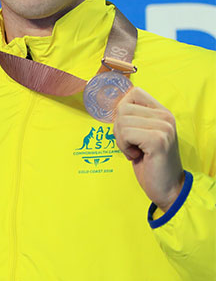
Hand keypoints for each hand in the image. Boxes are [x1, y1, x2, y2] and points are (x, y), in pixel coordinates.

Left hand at [113, 87, 183, 212]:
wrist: (168, 188)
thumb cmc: (150, 163)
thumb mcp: (142, 135)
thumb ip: (133, 118)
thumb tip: (112, 104)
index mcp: (162, 112)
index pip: (134, 93)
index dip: (122, 110)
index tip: (128, 129)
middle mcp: (166, 116)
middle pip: (123, 108)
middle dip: (119, 129)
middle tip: (131, 145)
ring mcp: (163, 127)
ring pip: (121, 121)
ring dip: (121, 140)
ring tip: (135, 151)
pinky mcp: (157, 140)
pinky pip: (125, 133)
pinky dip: (124, 147)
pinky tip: (137, 155)